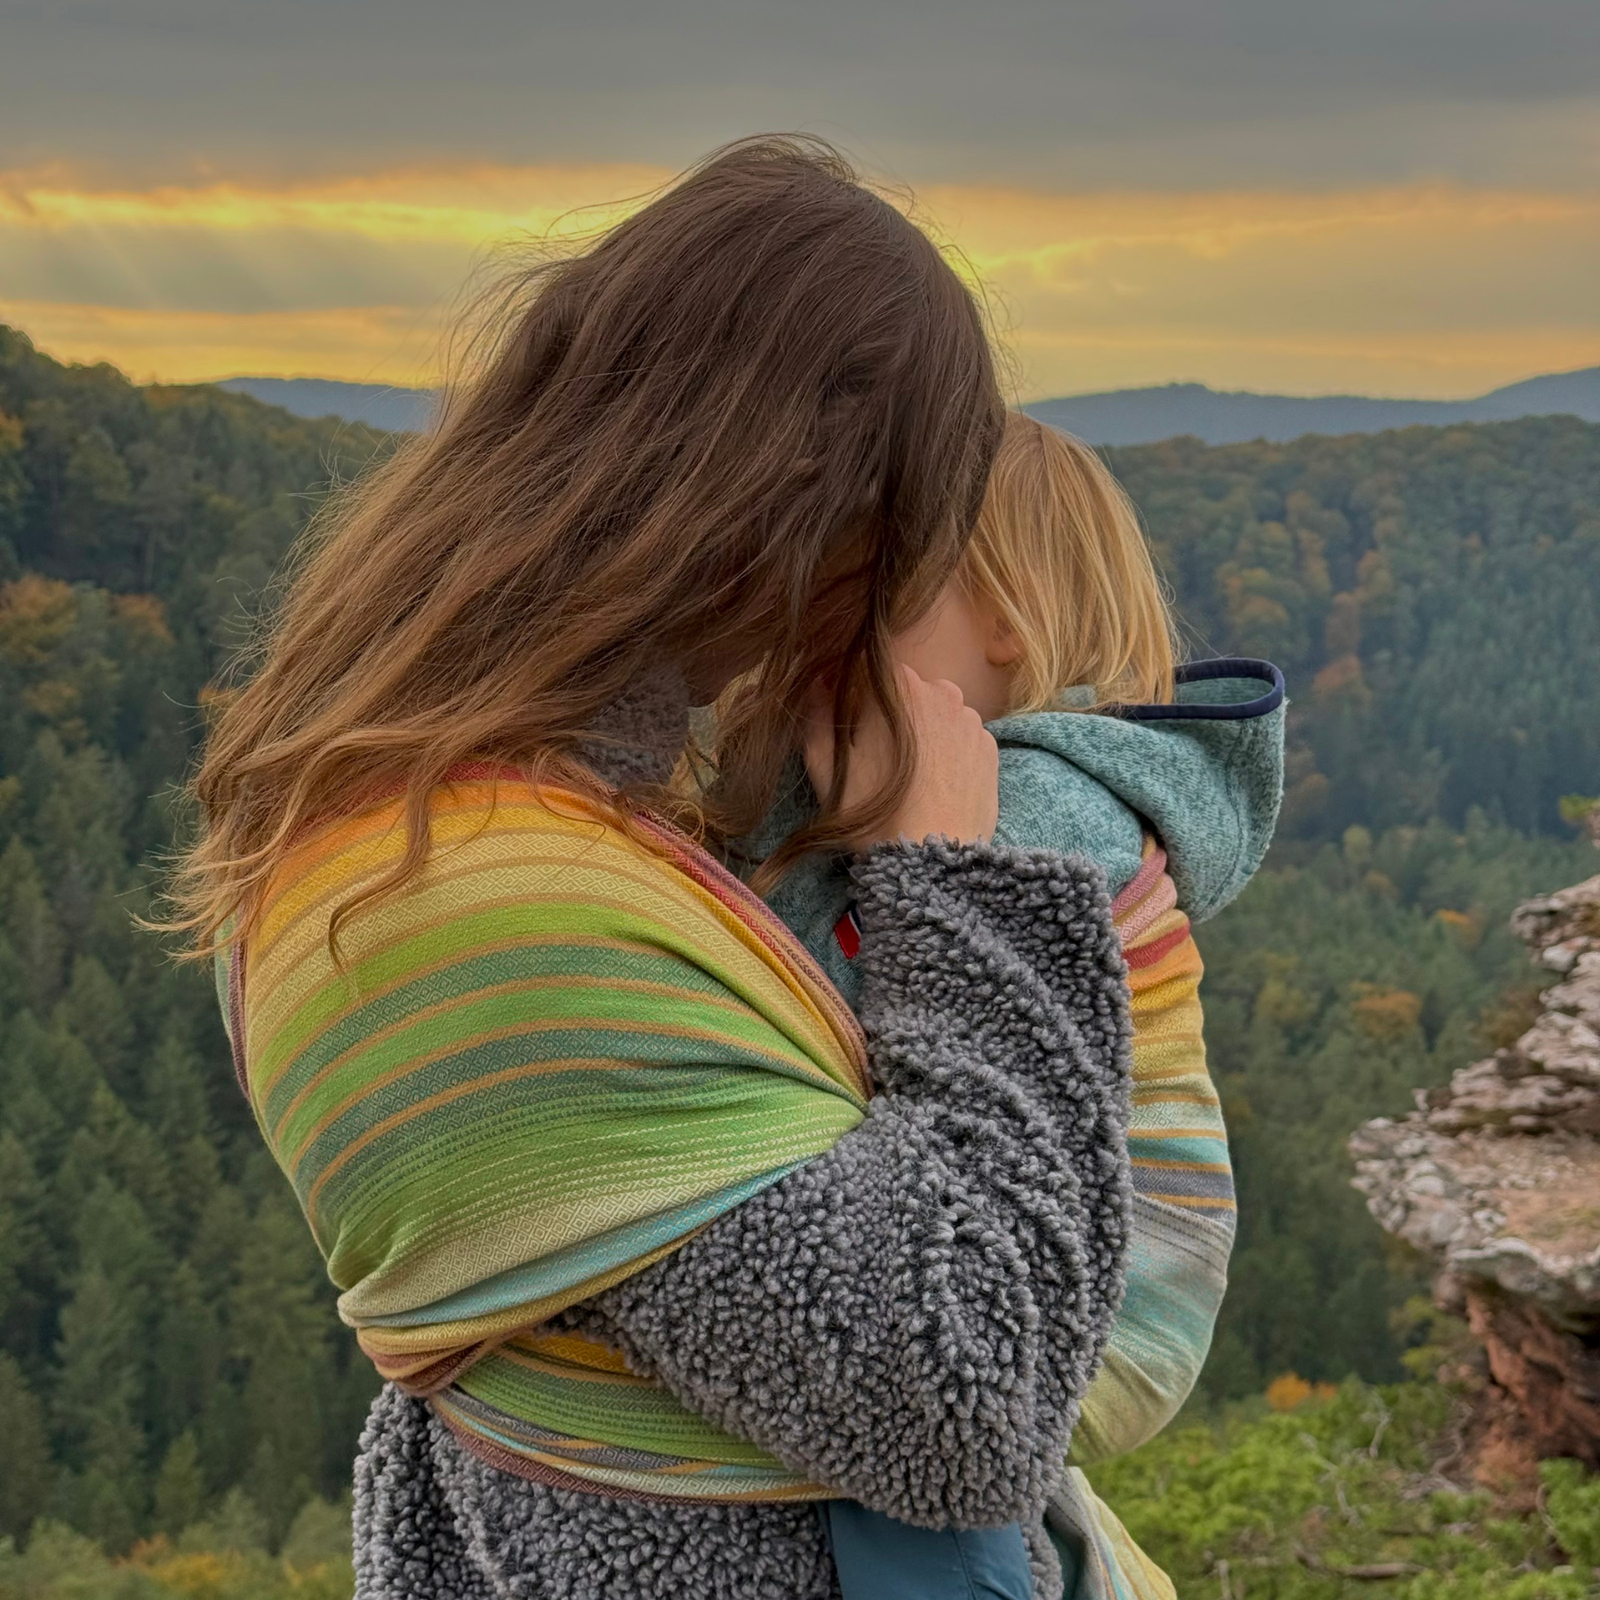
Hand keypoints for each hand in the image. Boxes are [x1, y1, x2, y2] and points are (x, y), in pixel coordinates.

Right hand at [803, 665, 998, 848]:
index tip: (850, 727)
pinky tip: (935, 784)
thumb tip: (818, 683)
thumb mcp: (826, 765)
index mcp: (897, 685)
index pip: (870, 671)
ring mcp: (971, 719)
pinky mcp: (990, 748)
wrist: (931, 859)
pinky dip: (948, 753)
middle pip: (908, 692)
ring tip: (910, 777)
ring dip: (923, 733)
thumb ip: (816, 715)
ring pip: (938, 715)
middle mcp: (941, 691)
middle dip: (891, 715)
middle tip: (879, 760)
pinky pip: (962, 739)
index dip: (856, 697)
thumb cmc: (872, 812)